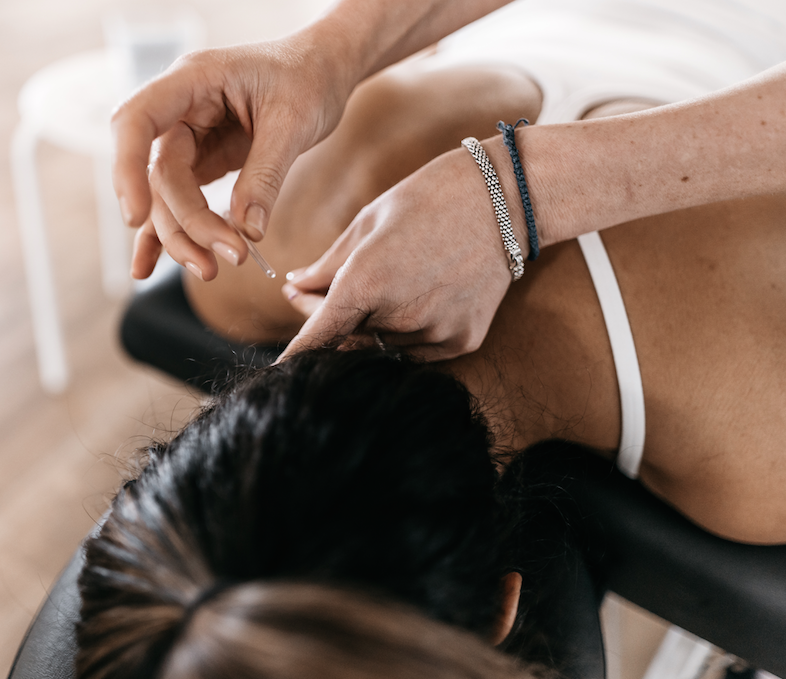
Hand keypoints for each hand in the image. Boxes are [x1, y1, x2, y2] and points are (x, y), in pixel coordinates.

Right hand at [112, 33, 355, 280]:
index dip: (127, 168)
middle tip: (231, 258)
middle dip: (188, 223)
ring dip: (184, 237)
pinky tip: (149, 267)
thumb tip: (247, 232)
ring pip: (167, 197)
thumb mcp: (294, 123)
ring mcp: (188, 138)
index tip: (136, 217)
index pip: (136, 121)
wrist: (323, 70)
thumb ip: (266, 174)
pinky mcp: (202, 161)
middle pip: (159, 176)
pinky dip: (170, 233)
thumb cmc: (308, 78)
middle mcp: (180, 111)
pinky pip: (178, 201)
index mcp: (192, 82)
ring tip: (212, 271)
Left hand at [280, 147, 516, 361]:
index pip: (318, 336)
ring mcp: (435, 332)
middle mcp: (400, 315)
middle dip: (325, 319)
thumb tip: (294, 286)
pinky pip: (418, 349)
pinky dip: (406, 330)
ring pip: (382, 345)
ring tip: (380, 281)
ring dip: (368, 325)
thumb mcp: (368, 222)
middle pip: (346, 339)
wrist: (507, 199)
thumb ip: (327, 263)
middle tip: (309, 292)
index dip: (295, 356)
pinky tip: (414, 294)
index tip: (278, 373)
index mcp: (367, 281)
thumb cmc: (429, 199)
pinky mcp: (462, 341)